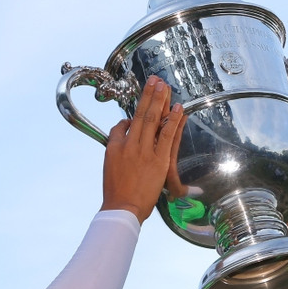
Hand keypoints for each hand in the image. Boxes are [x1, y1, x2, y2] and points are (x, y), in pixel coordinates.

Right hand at [100, 76, 187, 221]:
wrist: (123, 209)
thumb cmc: (116, 193)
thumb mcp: (109, 168)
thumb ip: (116, 151)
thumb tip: (123, 134)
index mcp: (114, 148)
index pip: (121, 126)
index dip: (130, 119)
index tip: (137, 113)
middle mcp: (128, 145)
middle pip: (139, 115)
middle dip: (147, 95)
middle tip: (154, 80)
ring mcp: (143, 151)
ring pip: (152, 120)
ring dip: (159, 101)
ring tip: (164, 85)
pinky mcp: (158, 160)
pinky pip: (166, 135)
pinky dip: (172, 121)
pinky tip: (177, 108)